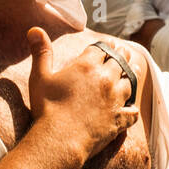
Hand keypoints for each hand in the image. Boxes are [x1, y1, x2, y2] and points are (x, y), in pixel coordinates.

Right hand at [26, 28, 139, 161]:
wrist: (60, 139)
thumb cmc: (47, 107)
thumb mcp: (40, 77)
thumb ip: (41, 52)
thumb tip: (35, 29)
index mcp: (87, 65)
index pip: (102, 48)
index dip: (105, 45)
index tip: (109, 43)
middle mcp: (106, 79)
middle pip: (120, 61)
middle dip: (122, 55)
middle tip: (125, 52)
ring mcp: (115, 99)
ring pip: (130, 82)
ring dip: (132, 75)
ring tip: (134, 70)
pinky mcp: (119, 119)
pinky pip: (133, 112)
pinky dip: (133, 109)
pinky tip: (132, 109)